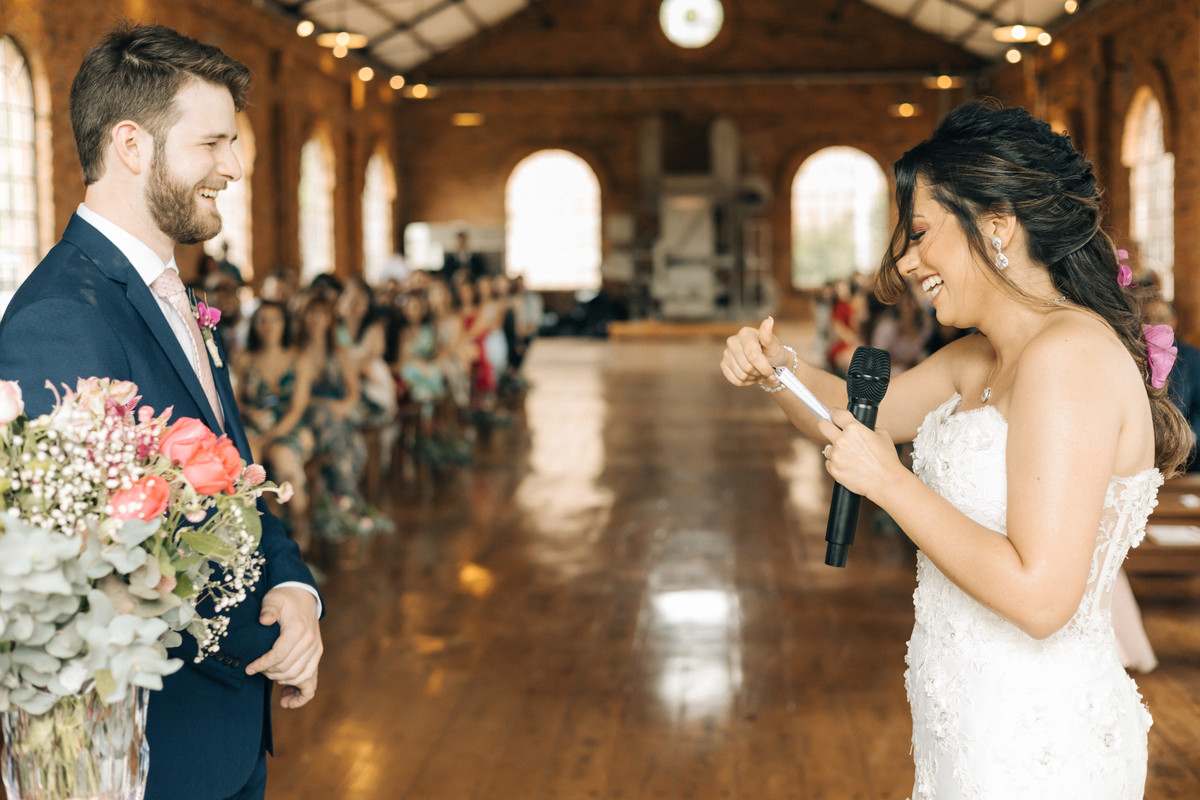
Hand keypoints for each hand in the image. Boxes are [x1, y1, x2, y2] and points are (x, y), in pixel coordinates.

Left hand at [246, 586, 322, 708]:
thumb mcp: (273, 599)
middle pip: (287, 669)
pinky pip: (312, 683)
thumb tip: (264, 620)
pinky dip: (301, 696)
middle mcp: (310, 643)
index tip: (248, 668)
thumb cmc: (284, 599)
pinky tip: (287, 702)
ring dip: (282, 681)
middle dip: (269, 672)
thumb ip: (268, 609)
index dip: (261, 665)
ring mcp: (315, 651)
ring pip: (299, 678)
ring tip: (268, 677)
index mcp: (299, 630)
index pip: (278, 656)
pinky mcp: (316, 656)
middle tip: (257, 669)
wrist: (302, 596)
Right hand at [721, 317, 786, 386]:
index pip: (753, 355)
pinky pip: (735, 380)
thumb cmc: (773, 353)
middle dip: (759, 373)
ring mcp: (726, 353)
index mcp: (746, 333)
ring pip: (741, 375)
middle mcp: (733, 341)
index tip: (772, 374)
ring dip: (754, 378)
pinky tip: (752, 376)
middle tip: (766, 372)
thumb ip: (769, 336)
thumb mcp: (774, 346)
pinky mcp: (723, 364)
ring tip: (759, 373)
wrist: (770, 363)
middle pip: (746, 366)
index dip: (763, 367)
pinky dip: (746, 382)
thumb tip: (769, 320)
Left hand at [817, 408, 901, 498]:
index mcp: (854, 428)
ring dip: (835, 449)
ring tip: (849, 456)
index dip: (834, 413)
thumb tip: (859, 426)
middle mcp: (842, 440)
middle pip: (823, 426)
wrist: (886, 481)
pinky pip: (829, 462)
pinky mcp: (833, 469)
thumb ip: (867, 428)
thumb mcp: (882, 435)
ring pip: (827, 447)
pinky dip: (836, 463)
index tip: (833, 414)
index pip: (836, 413)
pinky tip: (848, 465)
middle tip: (829, 428)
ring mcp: (836, 455)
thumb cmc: (886, 459)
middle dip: (826, 425)